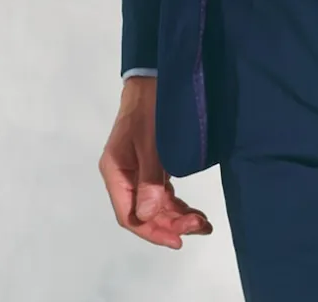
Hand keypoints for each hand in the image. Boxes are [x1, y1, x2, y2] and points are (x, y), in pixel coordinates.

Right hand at [99, 77, 212, 249]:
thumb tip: (148, 216)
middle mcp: (123, 175)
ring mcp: (136, 169)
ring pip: (154, 204)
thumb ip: (149, 180)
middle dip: (171, 223)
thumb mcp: (151, 143)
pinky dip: (176, 203)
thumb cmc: (150, 107)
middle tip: (200, 226)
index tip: (178, 240)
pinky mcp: (149, 163)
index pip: (129, 215)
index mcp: (115, 171)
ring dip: (176, 215)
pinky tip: (192, 210)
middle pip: (144, 212)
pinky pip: (160, 191)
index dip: (152, 231)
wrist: (154, 77)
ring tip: (202, 223)